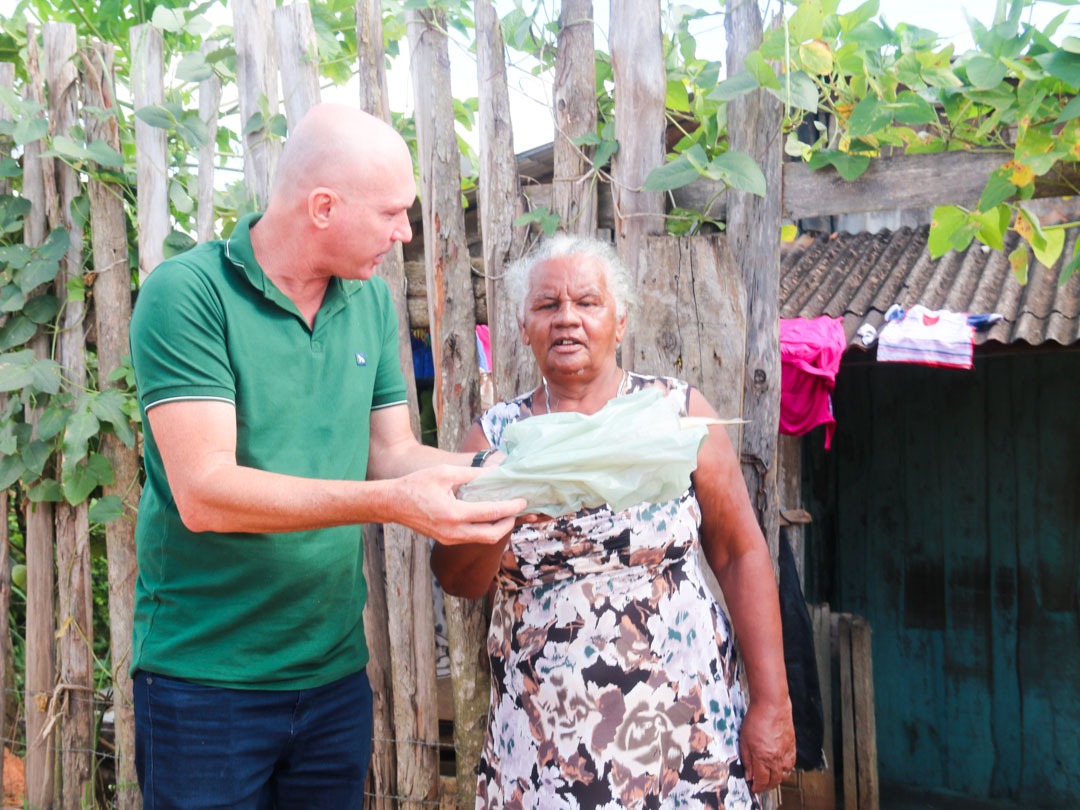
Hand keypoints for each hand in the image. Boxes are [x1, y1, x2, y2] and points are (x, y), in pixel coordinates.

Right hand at [392, 464, 524, 545]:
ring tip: (506, 512)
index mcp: (453, 514)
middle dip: (508, 523)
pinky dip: (484, 529)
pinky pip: (472, 538)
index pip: (490, 513)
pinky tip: (488, 517)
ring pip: (482, 539)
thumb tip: (494, 473)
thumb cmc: (416, 484)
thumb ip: (471, 474)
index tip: (522, 500)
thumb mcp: (444, 473)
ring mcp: (449, 539)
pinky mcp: (446, 541)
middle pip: (491, 535)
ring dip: (497, 528)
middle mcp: (453, 532)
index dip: (510, 507)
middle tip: (516, 509)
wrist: (393, 503)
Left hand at [739, 696, 795, 793]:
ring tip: (769, 778)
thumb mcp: (744, 740)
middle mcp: (777, 759)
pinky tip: (780, 767)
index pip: (762, 781)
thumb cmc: (757, 719)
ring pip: (784, 775)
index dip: (757, 787)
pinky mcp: (792, 747)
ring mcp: (786, 754)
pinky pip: (791, 765)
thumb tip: (748, 775)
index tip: (753, 788)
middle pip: (774, 781)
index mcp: (763, 758)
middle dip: (766, 786)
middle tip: (760, 785)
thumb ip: (746, 760)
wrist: (772, 705)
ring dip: (776, 780)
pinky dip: (785, 770)